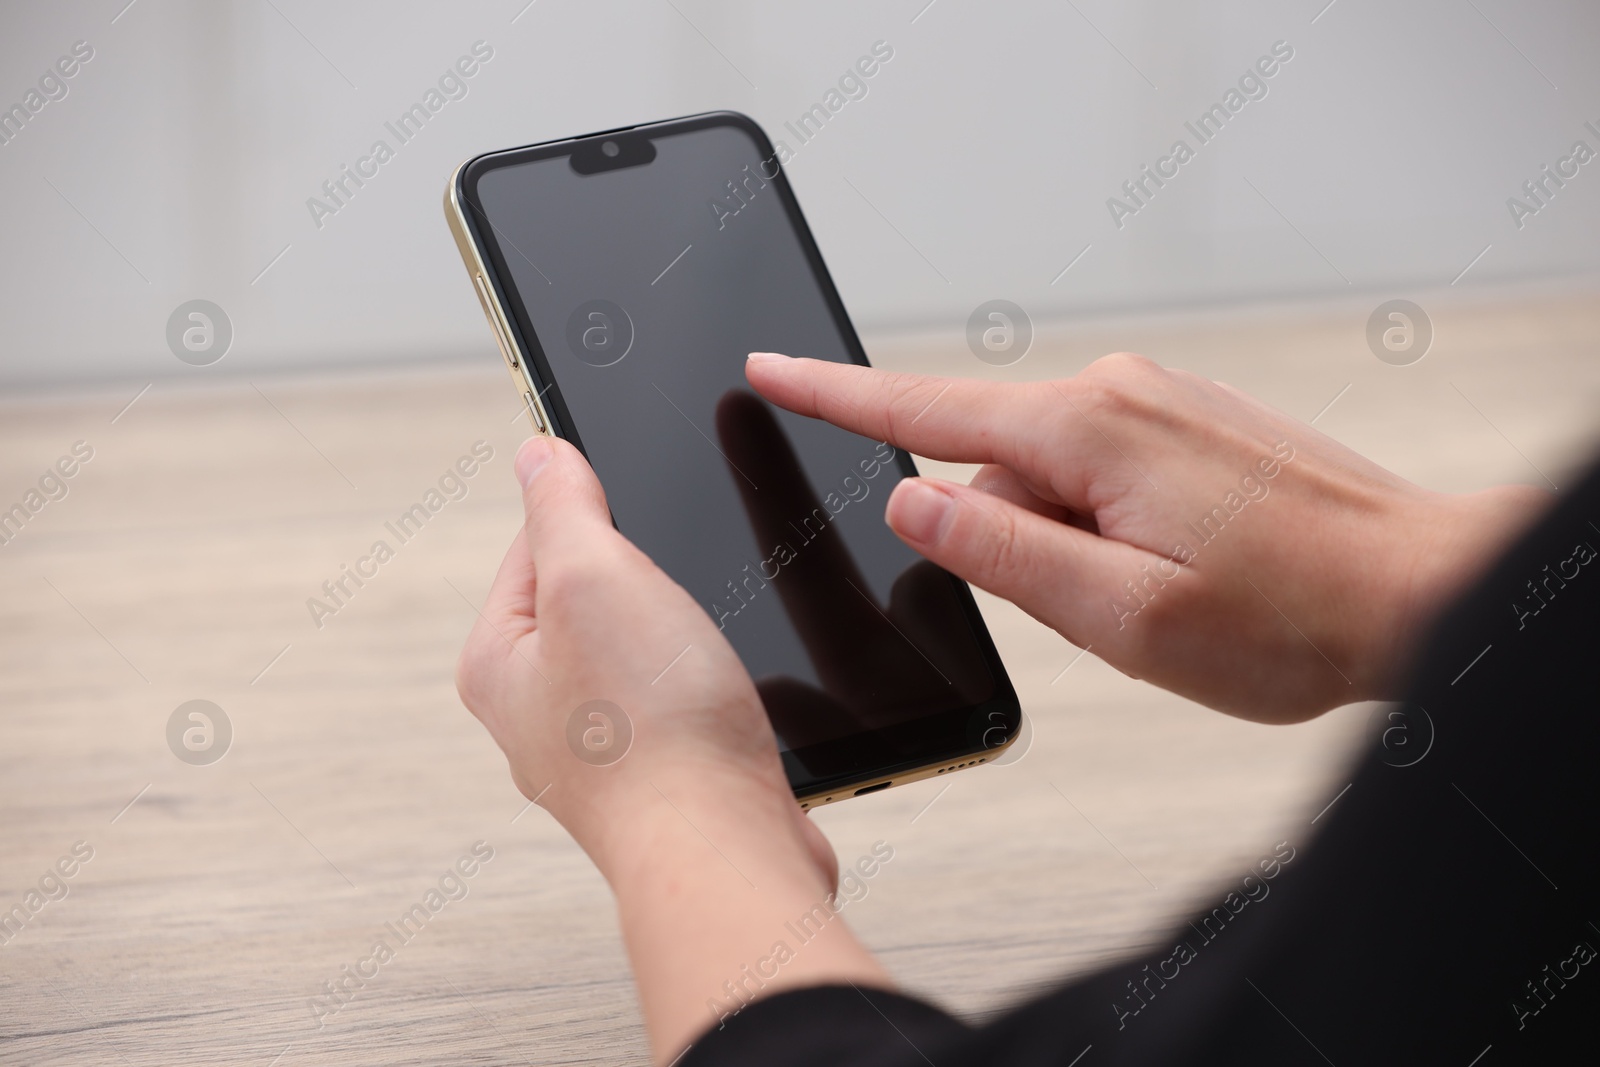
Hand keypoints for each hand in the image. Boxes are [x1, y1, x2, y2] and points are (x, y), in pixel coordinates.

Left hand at [454, 435, 888, 1061]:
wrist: (724, 851)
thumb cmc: (654, 731)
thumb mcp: (593, 576)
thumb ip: (561, 506)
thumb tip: (538, 453)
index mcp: (497, 663)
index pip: (534, 542)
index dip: (595, 512)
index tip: (641, 511)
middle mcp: (537, 713)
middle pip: (594, 595)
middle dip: (649, 580)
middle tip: (680, 593)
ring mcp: (601, 752)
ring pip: (647, 649)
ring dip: (687, 635)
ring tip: (704, 655)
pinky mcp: (663, 778)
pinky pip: (683, 702)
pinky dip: (711, 688)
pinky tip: (729, 697)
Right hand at [747, 351, 1548, 721]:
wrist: (1420, 590)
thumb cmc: (1290, 618)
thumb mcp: (1120, 617)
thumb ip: (1000, 553)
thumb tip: (908, 504)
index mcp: (1088, 434)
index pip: (922, 409)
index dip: (833, 396)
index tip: (769, 369)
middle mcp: (1119, 394)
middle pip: (992, 468)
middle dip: (1010, 544)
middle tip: (1102, 610)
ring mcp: (1159, 402)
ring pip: (1048, 480)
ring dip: (1070, 548)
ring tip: (1163, 600)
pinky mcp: (1185, 424)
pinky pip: (1098, 475)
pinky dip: (1108, 531)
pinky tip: (1179, 572)